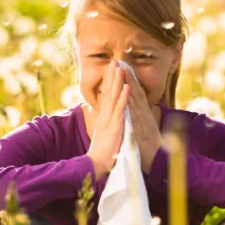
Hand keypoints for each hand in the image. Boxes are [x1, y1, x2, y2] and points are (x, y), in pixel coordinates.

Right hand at [87, 60, 130, 178]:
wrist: (97, 164)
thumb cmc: (103, 150)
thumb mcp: (105, 132)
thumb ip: (107, 121)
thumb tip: (108, 114)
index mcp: (104, 116)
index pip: (106, 95)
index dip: (109, 81)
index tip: (111, 68)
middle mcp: (105, 115)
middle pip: (108, 92)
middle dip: (111, 76)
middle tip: (114, 60)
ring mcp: (109, 119)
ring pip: (114, 97)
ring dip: (117, 81)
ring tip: (120, 68)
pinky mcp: (115, 126)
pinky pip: (120, 109)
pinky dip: (124, 97)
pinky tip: (126, 87)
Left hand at [121, 65, 163, 173]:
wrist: (159, 163)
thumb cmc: (150, 148)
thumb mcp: (146, 130)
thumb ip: (143, 119)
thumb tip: (143, 109)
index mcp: (144, 115)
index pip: (136, 94)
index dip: (130, 80)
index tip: (123, 67)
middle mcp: (145, 115)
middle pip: (136, 93)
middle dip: (128, 77)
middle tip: (121, 62)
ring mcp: (144, 122)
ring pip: (136, 101)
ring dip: (129, 85)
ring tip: (122, 71)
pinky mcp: (142, 130)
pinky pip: (135, 116)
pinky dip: (131, 104)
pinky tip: (127, 95)